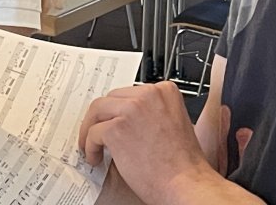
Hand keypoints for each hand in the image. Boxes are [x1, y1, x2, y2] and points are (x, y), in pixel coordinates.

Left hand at [79, 82, 218, 204]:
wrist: (186, 184)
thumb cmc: (183, 164)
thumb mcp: (175, 123)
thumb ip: (154, 113)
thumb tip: (129, 117)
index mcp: (165, 91)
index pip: (131, 93)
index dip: (120, 110)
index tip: (114, 120)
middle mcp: (148, 95)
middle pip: (112, 98)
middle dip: (103, 117)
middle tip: (98, 133)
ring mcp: (131, 109)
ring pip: (98, 110)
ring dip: (91, 129)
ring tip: (92, 146)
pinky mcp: (116, 128)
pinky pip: (93, 132)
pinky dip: (90, 146)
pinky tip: (96, 158)